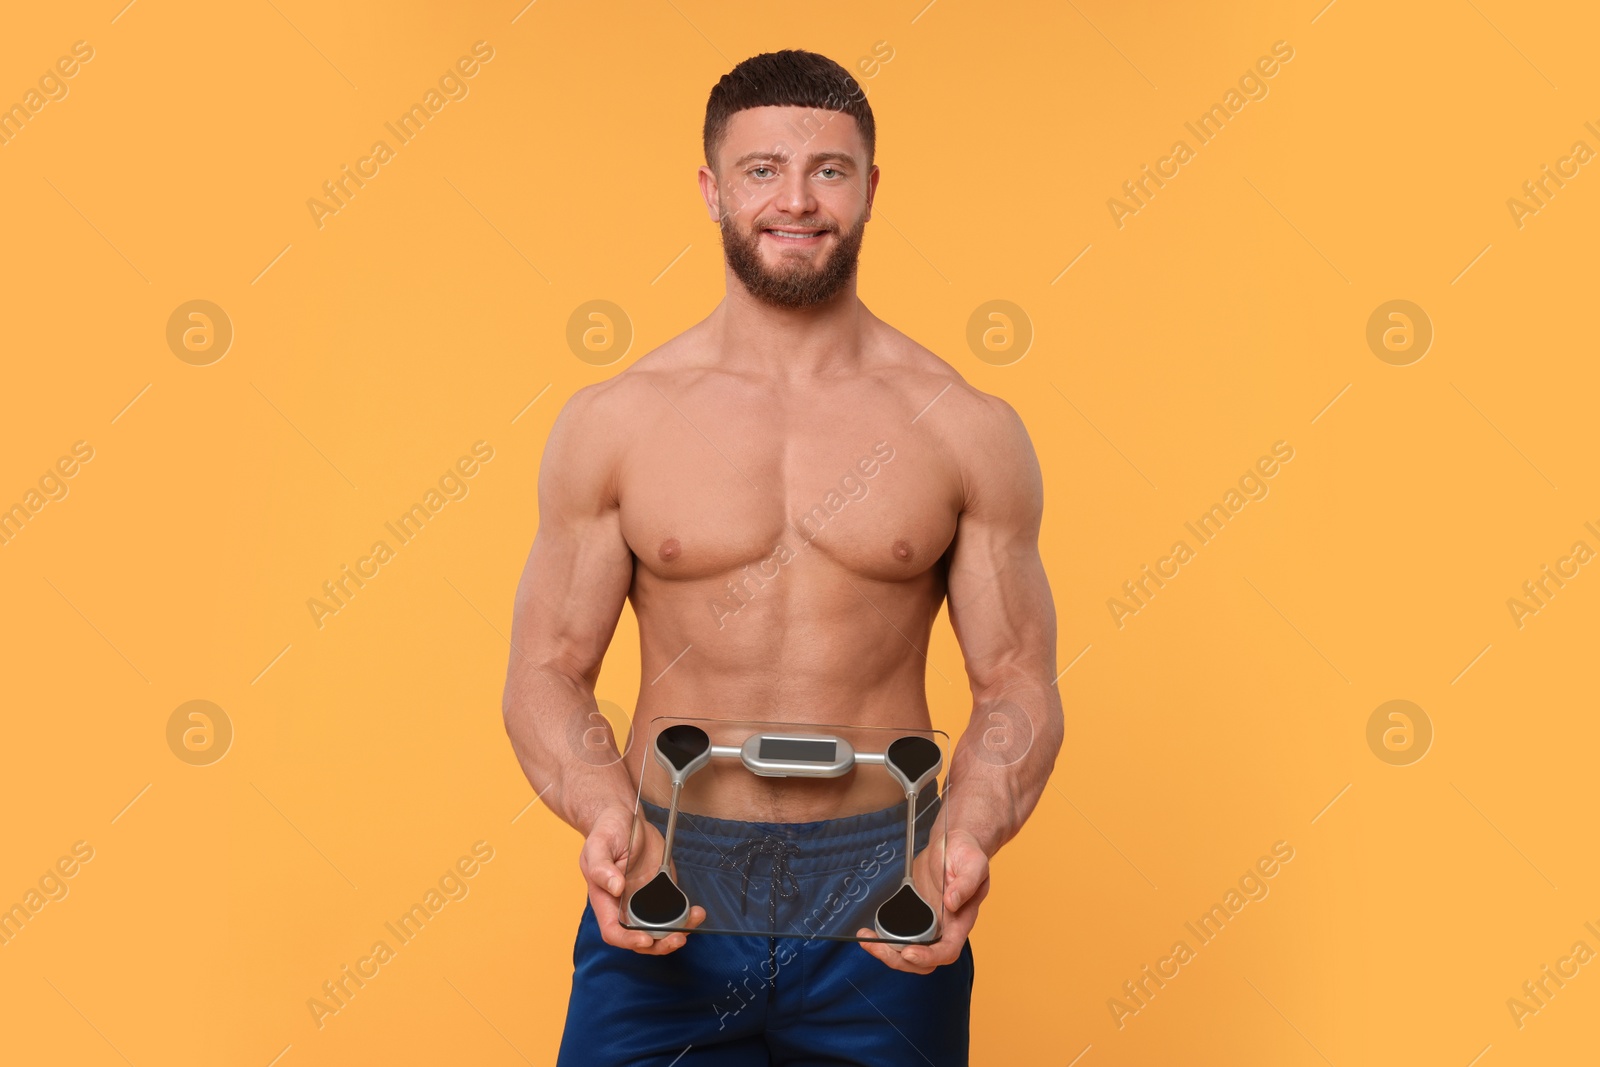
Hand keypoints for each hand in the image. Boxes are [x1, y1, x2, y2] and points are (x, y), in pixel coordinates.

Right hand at [579, 804, 705, 953]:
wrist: (625, 817)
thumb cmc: (606, 831)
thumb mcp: (598, 844)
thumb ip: (601, 868)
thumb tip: (615, 888)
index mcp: (606, 900)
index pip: (613, 931)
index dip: (628, 940)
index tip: (645, 937)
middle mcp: (625, 906)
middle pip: (640, 938)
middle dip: (659, 944)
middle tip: (678, 938)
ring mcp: (645, 900)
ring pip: (660, 930)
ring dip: (677, 932)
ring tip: (694, 920)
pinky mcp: (663, 891)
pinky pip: (675, 912)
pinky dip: (687, 917)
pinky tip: (697, 911)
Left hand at [856, 828, 988, 973]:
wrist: (953, 842)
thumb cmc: (967, 854)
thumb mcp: (973, 864)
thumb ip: (966, 884)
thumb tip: (951, 903)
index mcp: (960, 921)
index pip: (947, 951)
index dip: (929, 957)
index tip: (909, 952)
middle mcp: (944, 928)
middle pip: (923, 960)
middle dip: (899, 959)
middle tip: (876, 946)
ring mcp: (927, 923)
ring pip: (907, 951)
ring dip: (886, 952)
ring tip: (866, 939)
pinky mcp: (913, 913)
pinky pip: (898, 934)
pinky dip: (882, 937)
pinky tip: (869, 931)